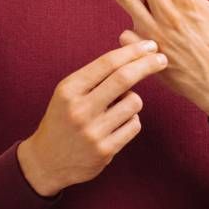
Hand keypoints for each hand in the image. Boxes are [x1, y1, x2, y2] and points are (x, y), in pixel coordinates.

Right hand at [19, 39, 169, 195]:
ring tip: (117, 108)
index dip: (132, 51)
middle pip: (124, 78)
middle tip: (162, 59)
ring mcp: (93, 132)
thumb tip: (132, 54)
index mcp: (69, 90)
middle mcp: (80, 109)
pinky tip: (115, 126)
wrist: (46, 162)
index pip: (107, 63)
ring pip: (134, 103)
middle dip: (147, 64)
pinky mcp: (105, 151)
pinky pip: (134, 125)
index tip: (149, 45)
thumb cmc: (63, 120)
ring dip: (133, 100)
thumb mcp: (68, 93)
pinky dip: (131, 121)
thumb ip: (95, 76)